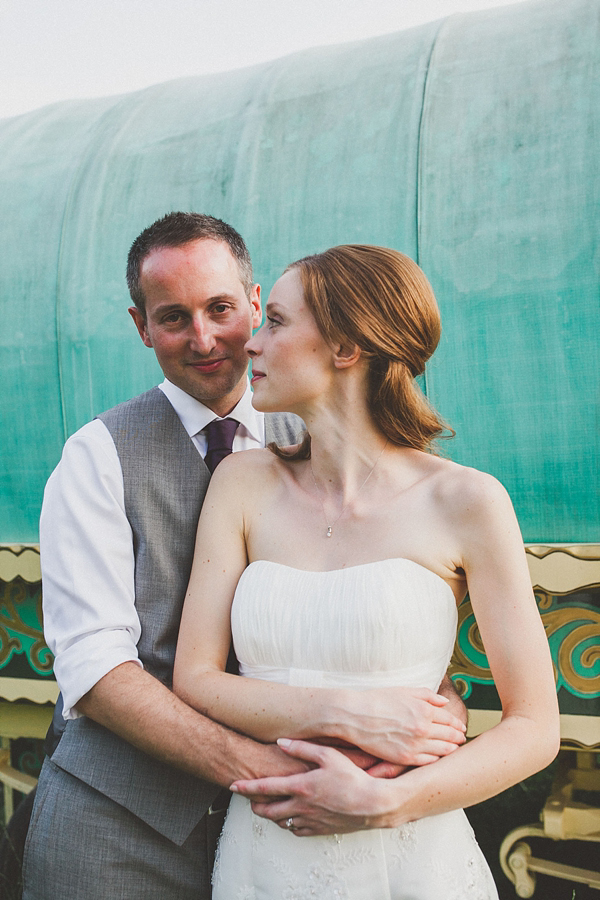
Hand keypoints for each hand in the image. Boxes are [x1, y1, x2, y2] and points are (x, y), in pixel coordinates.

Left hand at [231, 739, 401, 835]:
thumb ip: (302, 748)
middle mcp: (301, 806)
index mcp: (300, 786)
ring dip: (271, 815)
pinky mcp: (320, 830)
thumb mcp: (328, 754)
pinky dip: (288, 824)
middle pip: (268, 810)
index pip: (265, 787)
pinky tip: (290, 818)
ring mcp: (310, 820)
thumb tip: (280, 742)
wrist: (373, 804)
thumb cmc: (352, 776)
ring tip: (267, 807)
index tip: (233, 786)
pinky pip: (297, 830)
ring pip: (281, 821)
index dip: (246, 787)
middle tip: (249, 800)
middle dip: (255, 805)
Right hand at [339, 686, 465, 765]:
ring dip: (451, 749)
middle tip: (461, 739)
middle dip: (458, 737)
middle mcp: (423, 728)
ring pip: (442, 750)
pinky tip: (438, 757)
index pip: (449, 719)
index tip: (461, 727)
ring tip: (454, 749)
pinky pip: (428, 761)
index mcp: (424, 709)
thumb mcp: (404, 691)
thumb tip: (444, 701)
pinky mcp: (405, 758)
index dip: (457, 724)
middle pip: (449, 735)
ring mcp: (415, 744)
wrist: (355, 716)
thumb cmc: (378, 700)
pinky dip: (436, 758)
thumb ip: (427, 695)